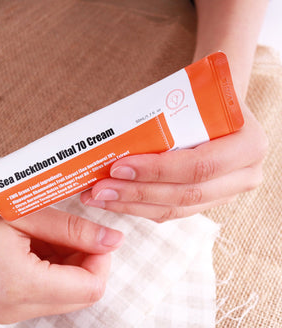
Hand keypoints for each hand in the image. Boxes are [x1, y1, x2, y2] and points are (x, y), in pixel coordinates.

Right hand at [0, 151, 122, 322]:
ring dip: (69, 266)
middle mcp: (11, 308)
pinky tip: (38, 243)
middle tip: (74, 229)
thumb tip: (114, 240)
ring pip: (62, 297)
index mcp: (18, 285)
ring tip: (50, 232)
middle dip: (87, 263)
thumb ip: (74, 229)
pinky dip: (51, 271)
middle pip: (78, 297)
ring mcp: (3, 310)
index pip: (89, 289)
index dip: (102, 259)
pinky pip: (42, 295)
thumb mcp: (25, 210)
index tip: (97, 232)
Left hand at [81, 102, 267, 220]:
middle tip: (100, 189)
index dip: (158, 170)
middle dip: (136, 193)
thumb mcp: (194, 95)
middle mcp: (244, 175)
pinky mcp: (207, 203)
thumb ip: (166, 113)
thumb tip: (110, 134)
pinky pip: (171, 212)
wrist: (219, 108)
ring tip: (99, 198)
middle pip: (185, 194)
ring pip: (174, 209)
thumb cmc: (203, 98)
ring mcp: (226, 193)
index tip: (118, 167)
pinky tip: (114, 202)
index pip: (200, 166)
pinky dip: (139, 208)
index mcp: (248, 144)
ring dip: (131, 205)